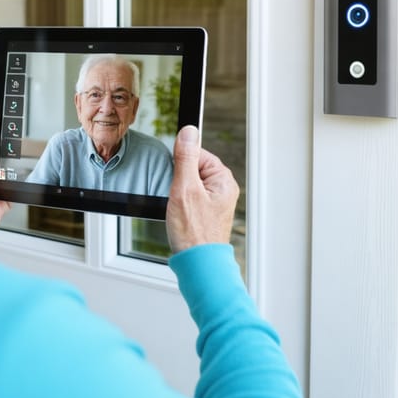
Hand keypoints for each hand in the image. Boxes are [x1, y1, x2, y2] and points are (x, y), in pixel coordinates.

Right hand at [166, 126, 239, 252]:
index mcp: (223, 180)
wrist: (197, 265)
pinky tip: (180, 219)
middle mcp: (223, 190)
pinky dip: (180, 206)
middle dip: (178, 182)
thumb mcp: (184, 189)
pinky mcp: (206, 215)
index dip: (180, 164)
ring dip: (178, 196)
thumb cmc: (193, 233)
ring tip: (180, 212)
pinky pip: (189, 200)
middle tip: (176, 198)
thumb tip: (189, 131)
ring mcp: (215, 204)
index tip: (174, 178)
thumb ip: (186, 158)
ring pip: (188, 186)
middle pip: (192, 170)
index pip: (197, 154)